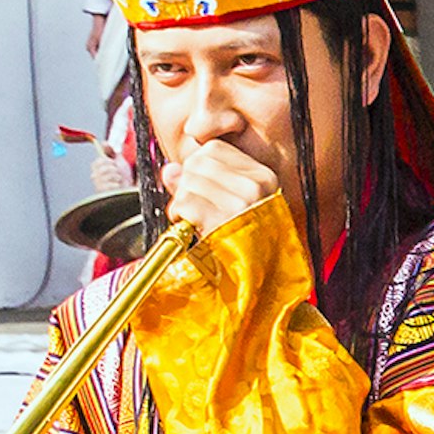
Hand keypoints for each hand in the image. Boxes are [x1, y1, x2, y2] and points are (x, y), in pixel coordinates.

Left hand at [160, 128, 280, 239]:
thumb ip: (198, 183)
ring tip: (191, 219)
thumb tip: (170, 169)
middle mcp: (255, 185)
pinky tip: (190, 227)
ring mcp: (242, 202)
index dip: (197, 166)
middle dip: (185, 183)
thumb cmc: (247, 246)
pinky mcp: (225, 220)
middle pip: (198, 162)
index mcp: (263, 176)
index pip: (215, 149)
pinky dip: (180, 214)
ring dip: (181, 201)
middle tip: (191, 207)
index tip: (198, 187)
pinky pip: (186, 202)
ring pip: (188, 181)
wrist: (262, 284)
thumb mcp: (231, 206)